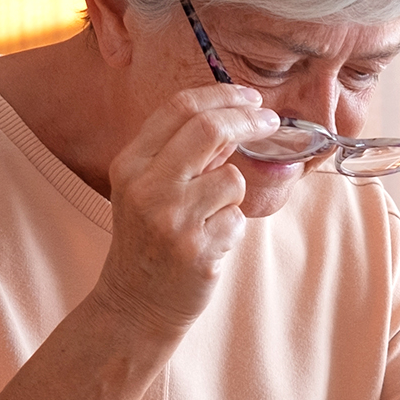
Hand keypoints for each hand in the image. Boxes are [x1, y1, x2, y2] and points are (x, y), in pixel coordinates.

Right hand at [92, 84, 278, 335]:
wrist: (134, 304)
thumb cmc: (148, 240)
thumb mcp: (146, 189)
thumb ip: (182, 154)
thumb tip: (233, 119)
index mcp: (130, 164)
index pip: (180, 108)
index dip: (222, 95)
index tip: (250, 98)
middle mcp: (146, 187)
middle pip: (210, 129)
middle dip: (249, 120)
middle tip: (270, 122)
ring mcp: (171, 219)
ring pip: (232, 179)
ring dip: (233, 196)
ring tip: (209, 219)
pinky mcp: (196, 250)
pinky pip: (237, 220)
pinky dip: (231, 230)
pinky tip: (208, 246)